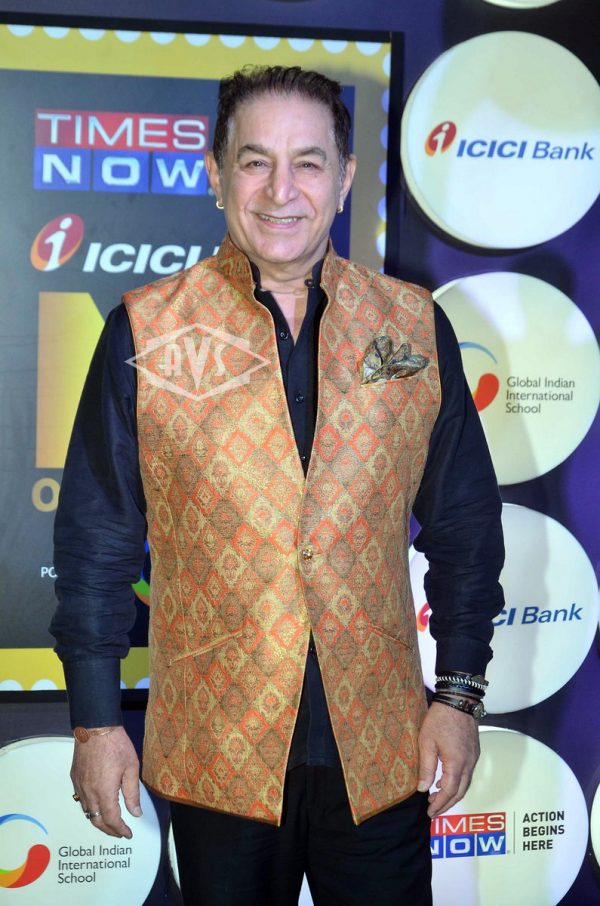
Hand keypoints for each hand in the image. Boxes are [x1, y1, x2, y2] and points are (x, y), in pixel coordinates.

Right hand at [71, 727, 141, 837]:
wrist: (95, 727)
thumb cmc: (116, 744)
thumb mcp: (131, 767)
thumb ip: (132, 793)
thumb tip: (135, 813)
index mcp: (104, 791)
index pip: (111, 819)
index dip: (120, 830)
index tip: (128, 834)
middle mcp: (89, 792)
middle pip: (96, 821)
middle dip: (109, 830)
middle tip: (120, 833)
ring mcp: (79, 785)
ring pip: (86, 812)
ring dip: (98, 821)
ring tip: (110, 823)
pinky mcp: (75, 778)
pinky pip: (80, 800)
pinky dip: (89, 809)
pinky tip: (98, 806)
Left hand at [417, 702, 479, 817]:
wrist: (459, 700)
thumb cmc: (440, 719)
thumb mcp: (426, 742)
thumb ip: (426, 767)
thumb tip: (422, 788)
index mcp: (456, 763)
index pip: (450, 792)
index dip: (440, 804)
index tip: (429, 812)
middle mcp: (469, 763)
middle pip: (460, 791)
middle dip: (447, 804)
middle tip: (433, 810)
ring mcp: (473, 757)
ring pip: (466, 783)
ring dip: (453, 793)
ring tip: (436, 797)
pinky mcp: (474, 751)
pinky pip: (468, 773)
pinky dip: (457, 782)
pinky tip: (446, 780)